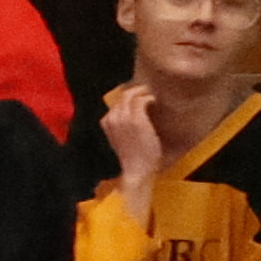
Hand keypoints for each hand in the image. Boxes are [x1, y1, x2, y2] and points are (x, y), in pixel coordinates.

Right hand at [102, 81, 168, 195]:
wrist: (137, 169)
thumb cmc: (132, 158)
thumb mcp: (120, 141)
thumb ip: (121, 128)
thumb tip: (131, 120)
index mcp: (106, 122)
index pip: (115, 103)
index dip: (127, 99)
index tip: (138, 98)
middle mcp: (112, 118)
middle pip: (122, 96)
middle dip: (135, 92)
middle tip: (147, 91)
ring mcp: (123, 118)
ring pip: (130, 95)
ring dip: (142, 92)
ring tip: (152, 94)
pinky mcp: (136, 119)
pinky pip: (141, 100)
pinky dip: (149, 98)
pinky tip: (155, 101)